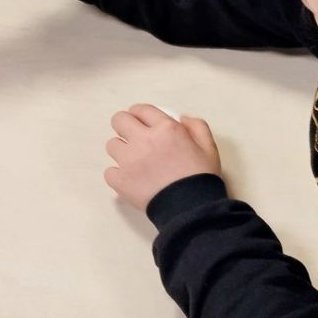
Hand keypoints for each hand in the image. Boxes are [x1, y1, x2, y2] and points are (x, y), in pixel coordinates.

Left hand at [104, 105, 221, 210]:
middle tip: (133, 137)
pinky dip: (118, 174)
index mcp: (165, 128)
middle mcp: (143, 140)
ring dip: (122, 150)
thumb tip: (181, 118)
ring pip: (112, 145)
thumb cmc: (200, 177)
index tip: (141, 121)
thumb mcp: (208, 147)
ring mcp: (128, 161)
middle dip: (125, 125)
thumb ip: (196, 126)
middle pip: (119, 120)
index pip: (141, 109)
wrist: (190, 208)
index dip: (140, 114)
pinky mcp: (119, 180)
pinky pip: (109, 171)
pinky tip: (131, 179)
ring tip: (135, 162)